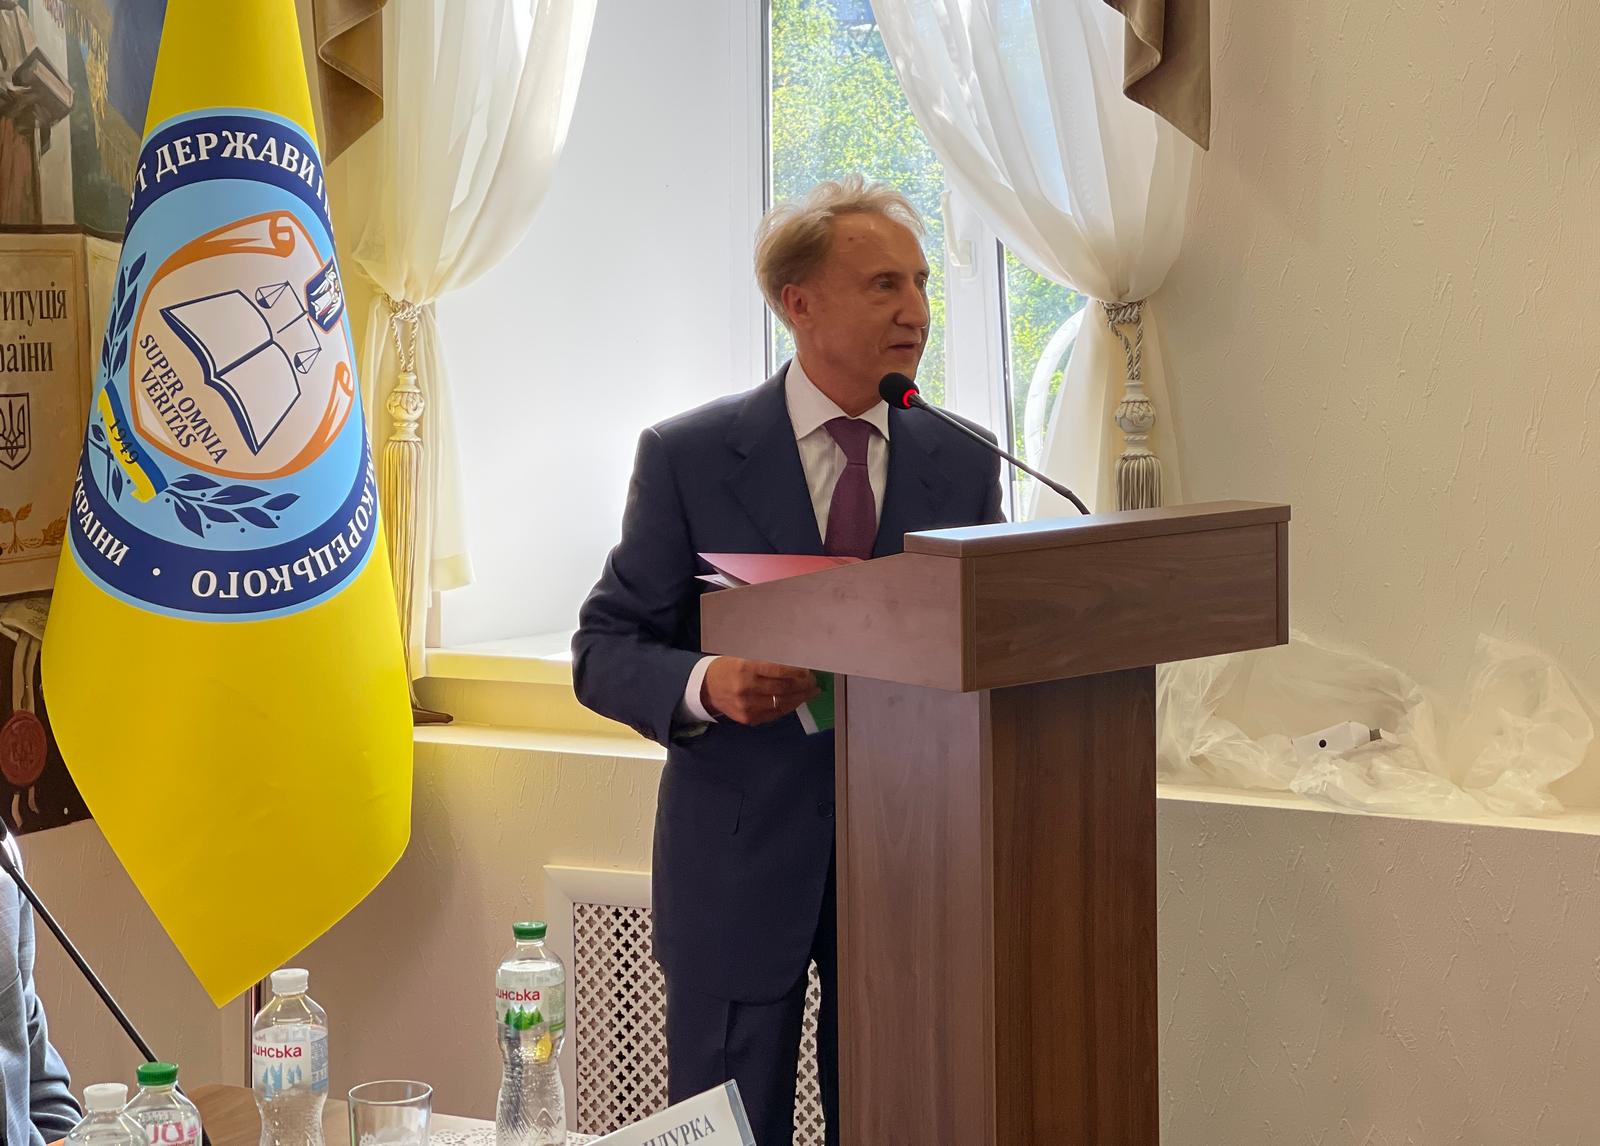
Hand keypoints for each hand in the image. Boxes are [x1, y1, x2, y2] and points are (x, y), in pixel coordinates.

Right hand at [702, 658, 817, 725]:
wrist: (706, 688)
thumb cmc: (728, 667)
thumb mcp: (742, 657)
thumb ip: (765, 661)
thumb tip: (794, 663)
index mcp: (745, 669)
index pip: (777, 671)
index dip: (796, 671)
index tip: (808, 670)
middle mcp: (746, 689)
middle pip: (782, 689)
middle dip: (802, 686)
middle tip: (814, 682)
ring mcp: (747, 706)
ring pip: (781, 703)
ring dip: (799, 698)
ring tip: (811, 692)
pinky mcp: (748, 719)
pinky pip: (774, 714)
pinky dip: (788, 707)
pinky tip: (797, 701)